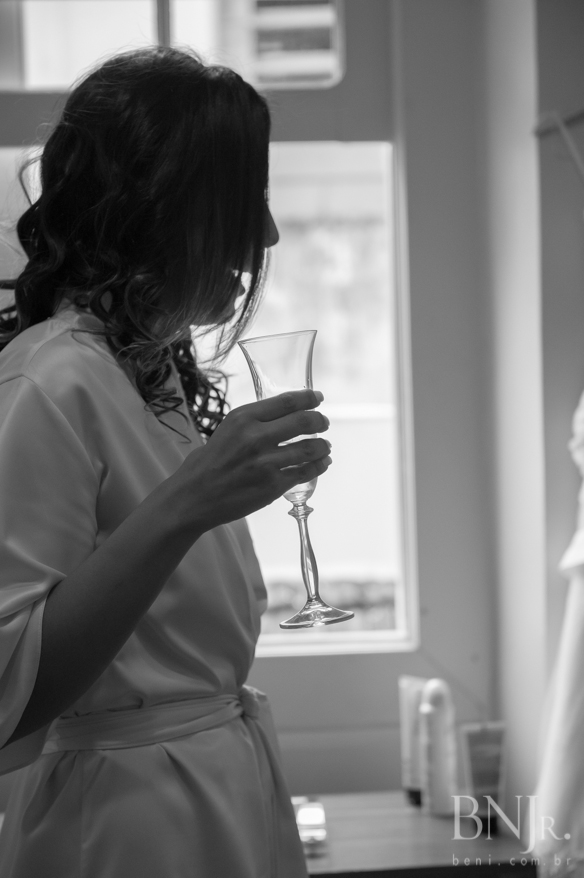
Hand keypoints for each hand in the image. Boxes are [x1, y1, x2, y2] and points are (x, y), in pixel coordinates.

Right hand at [175, 389, 331, 528]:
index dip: (308, 398)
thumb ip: (253, 422)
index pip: (287, 402)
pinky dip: (318, 467)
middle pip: (304, 421)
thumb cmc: (208, 463)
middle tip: (323, 422)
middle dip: (319, 420)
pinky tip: (321, 464)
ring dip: (322, 446)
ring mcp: (266, 462)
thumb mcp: (227, 430)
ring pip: (309, 448)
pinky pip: (305, 472)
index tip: (317, 398)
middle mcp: (256, 437)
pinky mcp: (273, 485)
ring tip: (324, 447)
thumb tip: (284, 416)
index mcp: (243, 418)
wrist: (193, 496)